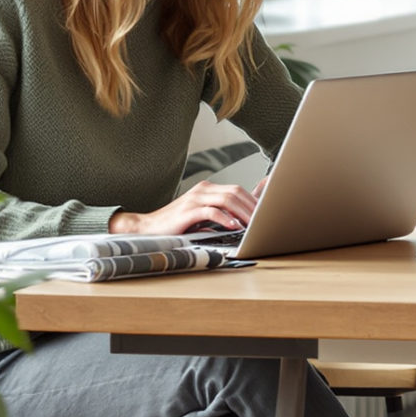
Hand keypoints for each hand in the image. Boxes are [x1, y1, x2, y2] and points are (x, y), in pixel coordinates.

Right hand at [110, 180, 257, 236]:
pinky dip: (225, 218)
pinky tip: (234, 226)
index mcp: (208, 189)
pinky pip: (211, 211)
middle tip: (265, 219)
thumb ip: (220, 214)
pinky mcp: (188, 212)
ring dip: (243, 212)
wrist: (149, 227)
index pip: (237, 190)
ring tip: (254, 223)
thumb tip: (242, 221)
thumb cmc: (177, 224)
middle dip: (252, 206)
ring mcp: (195, 199)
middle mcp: (203, 190)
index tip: (266, 212)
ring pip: (227, 200)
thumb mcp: (202, 216)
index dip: (254, 200)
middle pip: (235, 192)